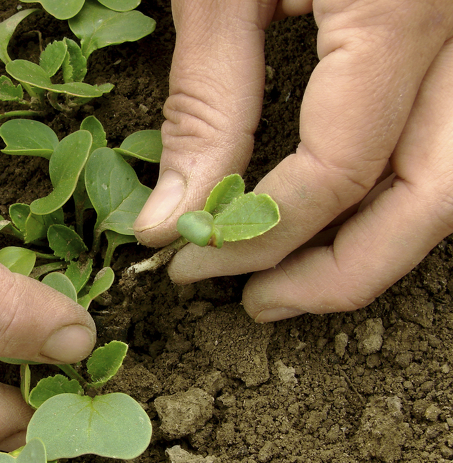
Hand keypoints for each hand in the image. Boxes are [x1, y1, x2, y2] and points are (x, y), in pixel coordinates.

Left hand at [134, 0, 452, 320]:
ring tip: (284, 277)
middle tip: (258, 302)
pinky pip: (434, 142)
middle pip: (429, 197)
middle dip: (341, 272)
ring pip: (444, 178)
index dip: (259, 235)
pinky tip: (319, 216)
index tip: (192, 262)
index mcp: (396, 9)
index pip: (340, 170)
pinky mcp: (447, 45)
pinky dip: (381, 192)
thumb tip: (170, 224)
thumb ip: (206, 104)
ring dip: (371, 242)